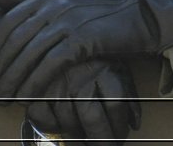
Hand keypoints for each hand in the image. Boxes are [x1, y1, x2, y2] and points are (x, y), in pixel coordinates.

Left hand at [0, 0, 172, 100]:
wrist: (144, 17)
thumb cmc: (104, 14)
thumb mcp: (66, 2)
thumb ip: (30, 0)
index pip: (9, 23)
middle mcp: (56, 4)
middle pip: (15, 41)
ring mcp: (70, 19)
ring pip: (29, 54)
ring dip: (12, 81)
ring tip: (4, 99)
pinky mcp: (82, 37)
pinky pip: (50, 64)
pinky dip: (34, 82)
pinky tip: (27, 96)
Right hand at [25, 59, 139, 144]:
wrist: (65, 37)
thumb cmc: (96, 57)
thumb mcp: (116, 67)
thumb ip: (127, 93)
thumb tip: (135, 124)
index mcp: (103, 69)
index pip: (115, 105)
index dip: (120, 126)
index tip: (122, 136)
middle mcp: (80, 78)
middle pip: (92, 118)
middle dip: (102, 139)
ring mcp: (57, 85)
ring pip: (69, 123)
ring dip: (79, 137)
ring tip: (87, 139)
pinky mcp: (37, 91)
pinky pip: (43, 120)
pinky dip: (52, 128)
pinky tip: (63, 128)